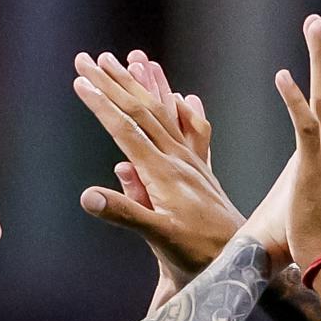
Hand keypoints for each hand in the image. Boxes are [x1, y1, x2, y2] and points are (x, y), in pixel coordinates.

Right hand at [73, 50, 243, 289]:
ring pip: (164, 113)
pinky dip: (183, 110)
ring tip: (129, 60)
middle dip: (113, 83)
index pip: (125, 129)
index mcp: (162, 173)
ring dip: (142, 86)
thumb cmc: (197, 255)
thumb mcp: (158, 237)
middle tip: (88, 58)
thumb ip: (125, 213)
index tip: (80, 80)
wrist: (240, 261)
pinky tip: (182, 98)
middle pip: (141, 111)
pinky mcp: (202, 170)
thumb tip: (87, 196)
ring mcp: (192, 162)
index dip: (101, 104)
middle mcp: (178, 160)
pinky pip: (193, 130)